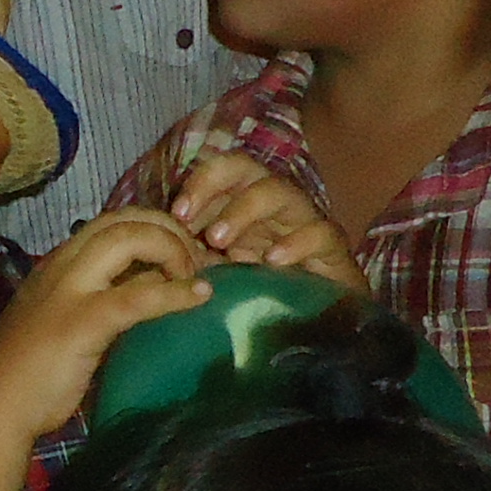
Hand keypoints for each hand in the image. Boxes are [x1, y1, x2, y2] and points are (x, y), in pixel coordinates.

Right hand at [0, 207, 209, 437]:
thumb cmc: (30, 373)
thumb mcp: (70, 321)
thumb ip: (106, 299)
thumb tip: (155, 287)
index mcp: (58, 264)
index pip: (111, 222)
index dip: (153, 226)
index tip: (181, 253)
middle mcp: (63, 265)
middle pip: (125, 219)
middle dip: (169, 229)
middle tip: (196, 261)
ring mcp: (71, 290)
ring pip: (130, 239)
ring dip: (174, 249)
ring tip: (197, 275)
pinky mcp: (83, 322)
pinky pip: (138, 296)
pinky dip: (175, 293)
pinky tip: (200, 297)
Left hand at [162, 152, 369, 292]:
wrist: (323, 322)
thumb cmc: (265, 292)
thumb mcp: (221, 274)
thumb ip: (194, 258)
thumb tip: (157, 251)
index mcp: (246, 205)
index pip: (222, 173)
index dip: (198, 184)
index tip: (175, 214)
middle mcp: (275, 205)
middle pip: (247, 168)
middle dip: (213, 184)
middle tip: (187, 218)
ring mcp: (305, 221)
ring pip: (280, 192)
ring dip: (244, 210)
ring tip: (219, 239)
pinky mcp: (332, 247)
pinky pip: (320, 232)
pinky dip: (296, 243)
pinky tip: (273, 260)